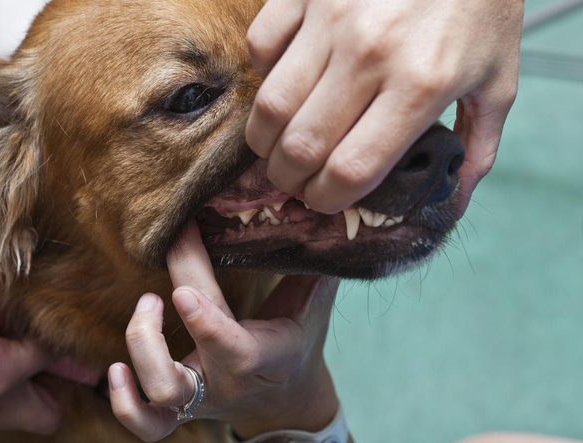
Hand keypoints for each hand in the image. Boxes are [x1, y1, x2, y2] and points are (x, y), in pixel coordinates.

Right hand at [0, 275, 61, 433]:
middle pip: (47, 414)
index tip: (64, 319)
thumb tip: (40, 310)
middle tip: (51, 347)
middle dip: (58, 385)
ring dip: (32, 387)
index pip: (53, 358)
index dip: (61, 336)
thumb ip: (5, 308)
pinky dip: (6, 386)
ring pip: (22, 414)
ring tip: (22, 346)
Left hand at [109, 222, 341, 441]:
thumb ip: (312, 275)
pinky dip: (124, 402)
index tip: (182, 291)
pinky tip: (116, 369)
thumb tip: (318, 228)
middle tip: (151, 295)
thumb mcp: (311, 314)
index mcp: (265, 360)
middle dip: (149, 336)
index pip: (233, 350)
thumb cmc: (296, 349)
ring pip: (158, 396)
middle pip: (176, 379)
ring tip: (145, 308)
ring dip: (139, 351)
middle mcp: (226, 385)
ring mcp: (199, 401)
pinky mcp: (180, 410)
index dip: (205, 324)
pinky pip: (146, 423)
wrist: (287, 402)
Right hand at [245, 0, 522, 216]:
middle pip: (301, 146)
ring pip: (270, 105)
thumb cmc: (482, 8)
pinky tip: (286, 82)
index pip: (351, 169)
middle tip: (294, 180)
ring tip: (278, 146)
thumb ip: (479, 146)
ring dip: (265, 140)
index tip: (323, 200)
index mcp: (422, 86)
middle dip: (289, 179)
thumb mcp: (499, 80)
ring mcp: (332, 19)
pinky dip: (264, 74)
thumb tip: (454, 199)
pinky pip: (261, 47)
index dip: (327, 199)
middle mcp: (371, 55)